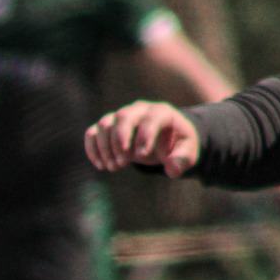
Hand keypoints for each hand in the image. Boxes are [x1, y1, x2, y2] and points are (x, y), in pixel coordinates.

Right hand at [84, 101, 200, 176]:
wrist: (165, 139)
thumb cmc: (177, 145)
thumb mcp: (187, 153)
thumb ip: (182, 161)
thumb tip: (172, 169)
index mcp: (161, 113)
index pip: (150, 119)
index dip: (144, 136)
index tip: (141, 156)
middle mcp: (139, 110)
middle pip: (123, 118)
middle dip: (120, 142)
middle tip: (122, 164)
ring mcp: (121, 116)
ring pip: (105, 125)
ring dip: (105, 148)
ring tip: (114, 168)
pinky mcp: (108, 127)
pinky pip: (92, 133)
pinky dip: (92, 149)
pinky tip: (100, 165)